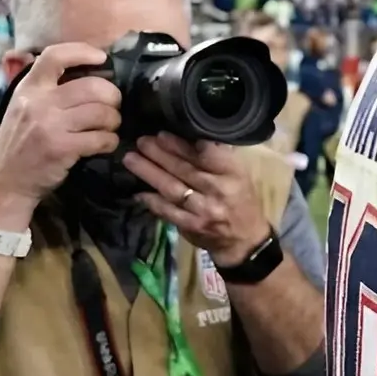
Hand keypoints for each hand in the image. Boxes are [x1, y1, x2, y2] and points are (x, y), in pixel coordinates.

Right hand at [0, 44, 122, 224]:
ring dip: (114, 121)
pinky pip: (103, 138)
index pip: (55, 56)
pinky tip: (103, 144)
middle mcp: (39, 102)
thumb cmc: (20, 141)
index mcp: (29, 87)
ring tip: (108, 127)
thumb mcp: (22, 106)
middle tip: (111, 108)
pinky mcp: (62, 148)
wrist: (6, 180)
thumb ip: (44, 87)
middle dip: (113, 98)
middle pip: (94, 87)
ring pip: (103, 112)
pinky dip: (110, 142)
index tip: (102, 58)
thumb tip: (79, 66)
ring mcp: (50, 125)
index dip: (83, 52)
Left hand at [123, 136, 272, 264]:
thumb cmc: (241, 201)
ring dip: (149, 172)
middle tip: (141, 142)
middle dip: (160, 153)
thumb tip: (189, 138)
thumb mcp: (239, 176)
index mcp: (234, 174)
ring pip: (172, 188)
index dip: (182, 145)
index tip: (163, 135)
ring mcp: (205, 210)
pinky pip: (168, 211)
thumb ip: (217, 159)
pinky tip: (139, 192)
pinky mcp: (193, 226)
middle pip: (185, 169)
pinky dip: (153, 201)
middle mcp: (219, 190)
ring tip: (131, 159)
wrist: (245, 240)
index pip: (207, 155)